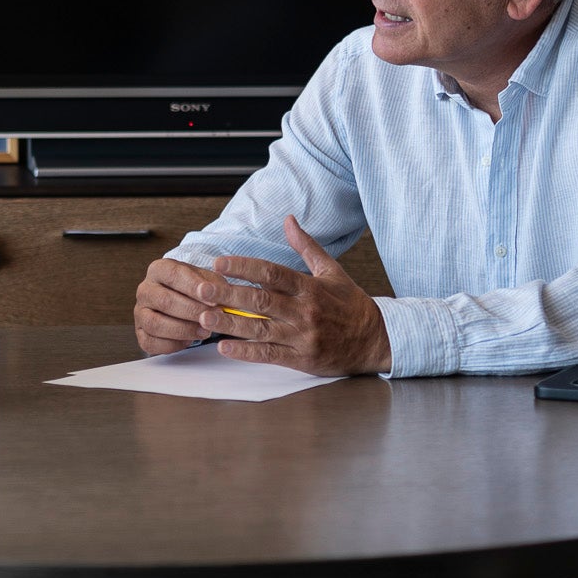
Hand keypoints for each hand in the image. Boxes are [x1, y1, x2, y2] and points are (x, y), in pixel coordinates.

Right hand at [133, 256, 219, 354]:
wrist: (182, 301)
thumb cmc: (194, 289)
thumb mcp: (206, 280)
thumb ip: (214, 285)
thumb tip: (220, 295)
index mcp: (159, 270)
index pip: (174, 275)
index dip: (194, 288)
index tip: (213, 300)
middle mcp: (145, 289)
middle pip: (164, 301)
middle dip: (192, 312)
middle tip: (212, 318)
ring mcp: (139, 312)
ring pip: (155, 324)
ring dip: (183, 330)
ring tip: (204, 331)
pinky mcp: (140, 333)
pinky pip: (151, 343)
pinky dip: (172, 344)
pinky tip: (189, 341)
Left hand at [197, 216, 389, 375]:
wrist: (376, 340)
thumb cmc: (351, 305)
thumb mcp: (332, 271)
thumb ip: (306, 246)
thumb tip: (288, 219)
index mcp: (310, 287)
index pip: (272, 273)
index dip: (244, 266)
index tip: (220, 262)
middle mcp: (304, 311)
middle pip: (261, 300)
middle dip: (228, 294)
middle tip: (201, 288)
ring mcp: (301, 336)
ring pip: (260, 328)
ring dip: (229, 323)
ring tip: (203, 316)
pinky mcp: (301, 358)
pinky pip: (269, 354)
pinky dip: (245, 352)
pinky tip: (224, 347)